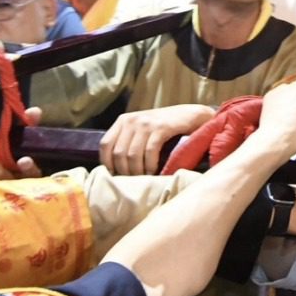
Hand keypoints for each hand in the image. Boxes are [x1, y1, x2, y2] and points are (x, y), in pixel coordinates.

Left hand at [100, 104, 214, 174]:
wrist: (190, 115)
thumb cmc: (165, 126)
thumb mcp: (142, 129)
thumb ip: (128, 141)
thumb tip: (115, 166)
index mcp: (123, 120)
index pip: (105, 144)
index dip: (108, 163)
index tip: (115, 175)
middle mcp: (132, 120)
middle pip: (118, 153)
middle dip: (125, 171)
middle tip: (133, 181)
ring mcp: (146, 123)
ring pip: (132, 155)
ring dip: (137, 171)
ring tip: (144, 178)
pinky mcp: (161, 127)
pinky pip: (150, 152)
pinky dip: (150, 165)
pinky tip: (154, 171)